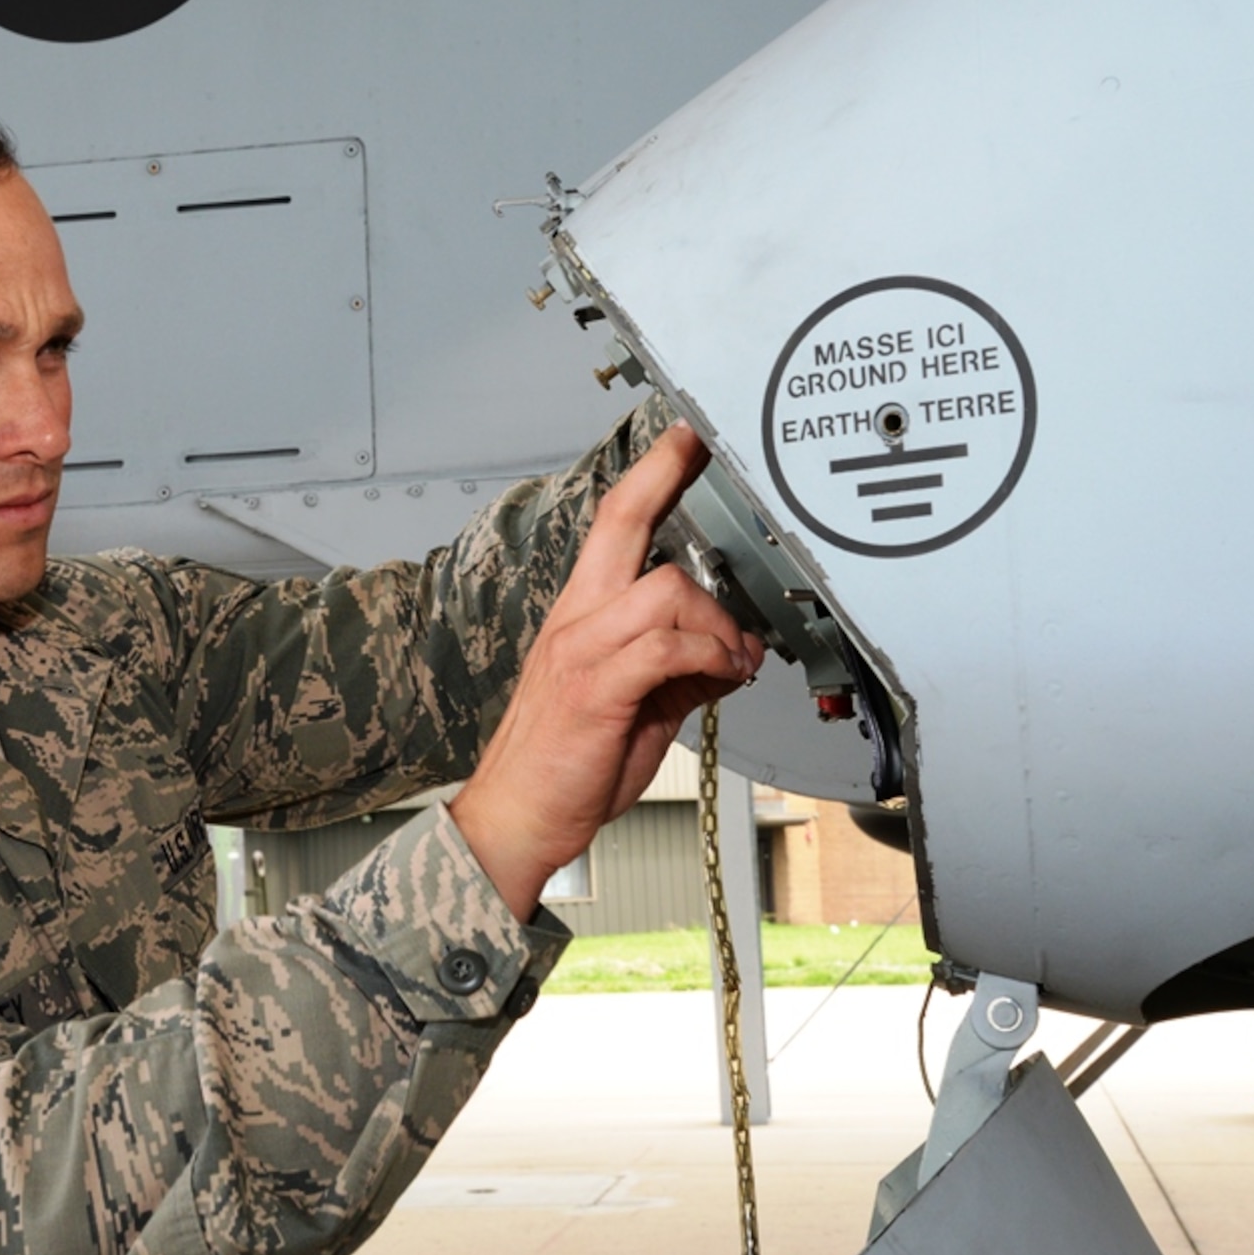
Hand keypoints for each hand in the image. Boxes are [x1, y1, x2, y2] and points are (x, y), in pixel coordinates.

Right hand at [449, 423, 765, 919]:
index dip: (652, 473)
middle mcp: (577, 619)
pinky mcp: (596, 690)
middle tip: (720, 519)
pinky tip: (723, 677)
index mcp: (582, 614)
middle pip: (628, 526)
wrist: (518, 817)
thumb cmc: (567, 764)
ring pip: (666, 589)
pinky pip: (665, 647)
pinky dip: (709, 656)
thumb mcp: (636, 705)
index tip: (685, 437)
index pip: (615, 522)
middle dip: (680, 502)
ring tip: (735, 658)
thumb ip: (681, 669)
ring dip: (718, 621)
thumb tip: (732, 652)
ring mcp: (582, 650)